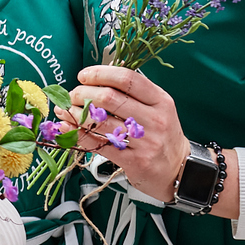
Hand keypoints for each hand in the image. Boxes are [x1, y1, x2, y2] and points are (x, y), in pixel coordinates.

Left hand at [68, 65, 189, 203]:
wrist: (180, 170)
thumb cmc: (162, 135)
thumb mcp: (157, 108)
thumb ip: (133, 93)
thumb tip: (99, 78)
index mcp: (160, 100)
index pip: (127, 79)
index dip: (100, 74)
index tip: (83, 76)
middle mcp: (154, 119)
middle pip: (110, 98)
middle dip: (83, 94)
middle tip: (72, 96)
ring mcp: (145, 141)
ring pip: (101, 122)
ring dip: (76, 114)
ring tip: (65, 110)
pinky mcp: (134, 160)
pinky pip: (99, 144)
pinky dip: (78, 134)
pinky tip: (67, 127)